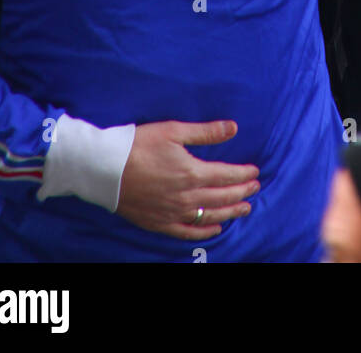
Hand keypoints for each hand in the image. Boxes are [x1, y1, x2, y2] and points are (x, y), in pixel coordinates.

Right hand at [116, 119, 259, 240]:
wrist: (105, 169)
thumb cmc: (139, 145)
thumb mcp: (174, 131)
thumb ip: (206, 132)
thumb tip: (234, 128)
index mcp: (192, 172)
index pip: (227, 175)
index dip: (243, 174)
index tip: (255, 172)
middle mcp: (187, 196)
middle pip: (222, 197)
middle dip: (242, 192)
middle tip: (255, 188)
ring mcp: (174, 213)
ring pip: (210, 216)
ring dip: (230, 212)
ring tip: (245, 209)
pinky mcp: (160, 223)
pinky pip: (188, 232)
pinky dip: (205, 232)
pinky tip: (216, 229)